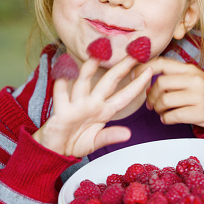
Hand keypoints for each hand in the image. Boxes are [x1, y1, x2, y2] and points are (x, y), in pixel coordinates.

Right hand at [33, 55, 152, 156]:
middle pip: (108, 81)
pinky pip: (61, 93)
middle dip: (121, 67)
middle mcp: (91, 103)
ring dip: (89, 68)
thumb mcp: (96, 142)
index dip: (137, 84)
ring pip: (83, 81)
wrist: (53, 150)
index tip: (150, 70)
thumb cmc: (75, 142)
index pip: (124, 95)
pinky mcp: (60, 110)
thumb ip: (110, 136)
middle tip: (134, 53)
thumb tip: (128, 134)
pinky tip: (64, 68)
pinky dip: (61, 81)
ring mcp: (76, 104)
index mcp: (103, 111)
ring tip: (97, 54)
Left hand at [134, 57, 203, 129]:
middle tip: (151, 104)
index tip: (134, 77)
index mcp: (189, 69)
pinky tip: (168, 119)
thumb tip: (146, 84)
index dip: (143, 69)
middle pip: (160, 84)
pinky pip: (173, 116)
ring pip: (165, 100)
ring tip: (161, 112)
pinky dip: (166, 119)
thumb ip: (171, 77)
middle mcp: (194, 80)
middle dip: (151, 96)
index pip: (161, 63)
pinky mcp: (200, 112)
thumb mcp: (192, 78)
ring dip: (158, 109)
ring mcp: (198, 96)